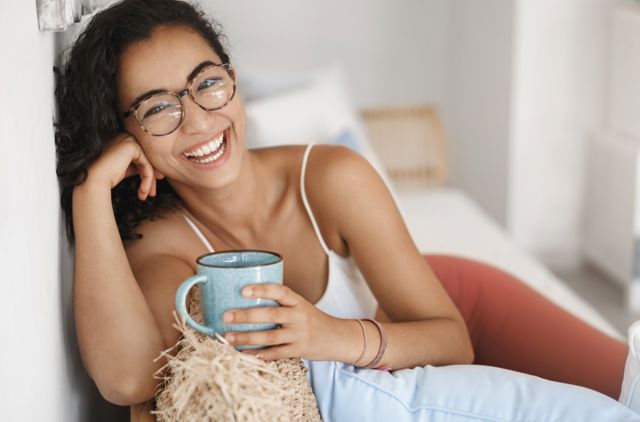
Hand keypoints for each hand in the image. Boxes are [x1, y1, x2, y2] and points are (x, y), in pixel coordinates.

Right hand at [84, 133, 164, 199]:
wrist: (93, 179)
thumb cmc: (105, 177)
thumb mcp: (124, 169)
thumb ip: (137, 166)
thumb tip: (156, 173)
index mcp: (121, 141)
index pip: (140, 158)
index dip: (146, 173)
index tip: (149, 188)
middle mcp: (124, 136)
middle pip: (145, 159)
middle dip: (151, 178)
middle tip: (152, 193)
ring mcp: (128, 139)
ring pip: (147, 163)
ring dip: (149, 181)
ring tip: (146, 194)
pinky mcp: (132, 146)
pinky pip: (146, 165)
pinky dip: (147, 179)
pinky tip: (143, 190)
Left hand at [223, 284, 340, 360]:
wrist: (338, 337)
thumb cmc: (312, 319)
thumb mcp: (301, 305)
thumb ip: (280, 302)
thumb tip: (245, 298)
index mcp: (298, 301)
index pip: (281, 291)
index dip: (262, 289)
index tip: (243, 290)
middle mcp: (299, 317)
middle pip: (271, 315)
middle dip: (247, 316)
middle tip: (227, 316)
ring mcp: (299, 335)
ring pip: (270, 336)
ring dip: (247, 338)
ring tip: (229, 337)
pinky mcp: (299, 351)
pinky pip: (275, 353)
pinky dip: (258, 354)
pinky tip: (243, 354)